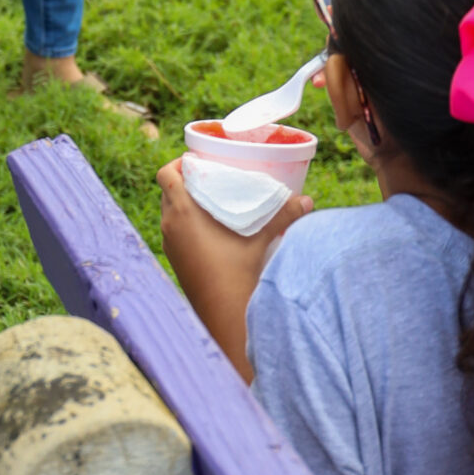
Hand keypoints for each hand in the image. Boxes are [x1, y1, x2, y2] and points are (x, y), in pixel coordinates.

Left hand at [157, 158, 311, 377]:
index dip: (177, 163)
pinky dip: (184, 223)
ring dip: (183, 203)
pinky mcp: (175, 260)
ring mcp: (170, 245)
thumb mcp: (260, 239)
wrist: (223, 312)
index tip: (197, 161)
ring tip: (210, 200)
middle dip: (185, 182)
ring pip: (169, 213)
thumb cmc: (237, 272)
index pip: (166, 175)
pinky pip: (173, 232)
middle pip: (167, 192)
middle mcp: (170, 226)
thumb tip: (307, 201)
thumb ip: (283, 216)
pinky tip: (207, 228)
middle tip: (209, 177)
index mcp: (182, 213)